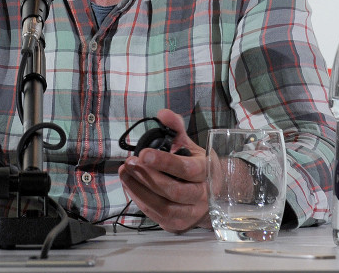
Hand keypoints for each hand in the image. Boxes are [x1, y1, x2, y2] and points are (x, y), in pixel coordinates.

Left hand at [117, 108, 208, 232]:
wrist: (212, 196)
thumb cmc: (198, 167)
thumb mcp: (190, 145)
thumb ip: (176, 129)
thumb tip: (163, 114)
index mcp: (206, 172)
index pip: (186, 169)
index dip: (165, 162)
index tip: (144, 153)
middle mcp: (201, 195)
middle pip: (174, 190)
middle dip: (148, 176)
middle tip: (129, 162)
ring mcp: (190, 213)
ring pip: (164, 206)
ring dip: (140, 189)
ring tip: (125, 173)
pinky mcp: (178, 224)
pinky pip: (156, 215)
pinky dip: (140, 200)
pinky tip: (129, 185)